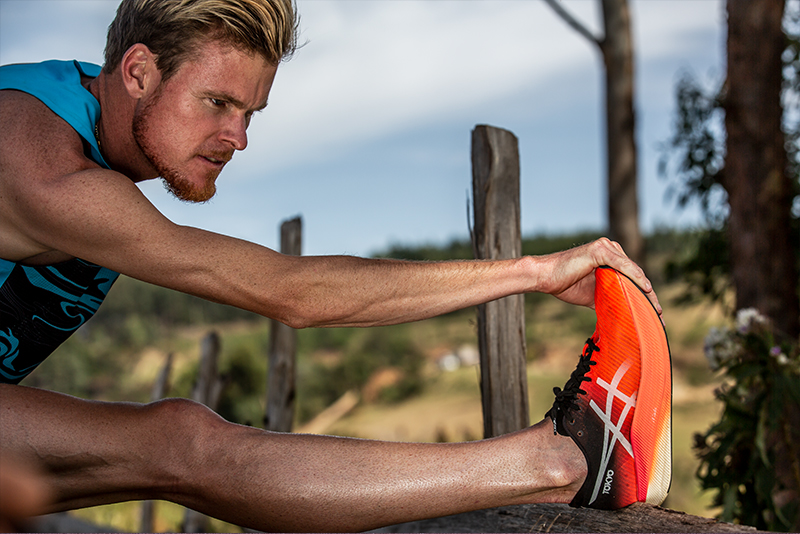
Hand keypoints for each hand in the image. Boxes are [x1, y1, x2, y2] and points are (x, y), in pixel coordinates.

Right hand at [535, 238, 661, 316]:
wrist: (544, 277)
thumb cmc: (564, 284)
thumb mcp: (593, 294)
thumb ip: (608, 296)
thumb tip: (622, 313)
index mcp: (609, 258)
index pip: (632, 277)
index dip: (644, 295)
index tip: (654, 313)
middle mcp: (610, 249)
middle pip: (636, 273)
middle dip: (648, 295)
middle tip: (659, 314)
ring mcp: (605, 247)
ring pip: (632, 270)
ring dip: (645, 288)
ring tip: (654, 306)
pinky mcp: (600, 250)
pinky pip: (622, 265)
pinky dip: (635, 276)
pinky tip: (646, 288)